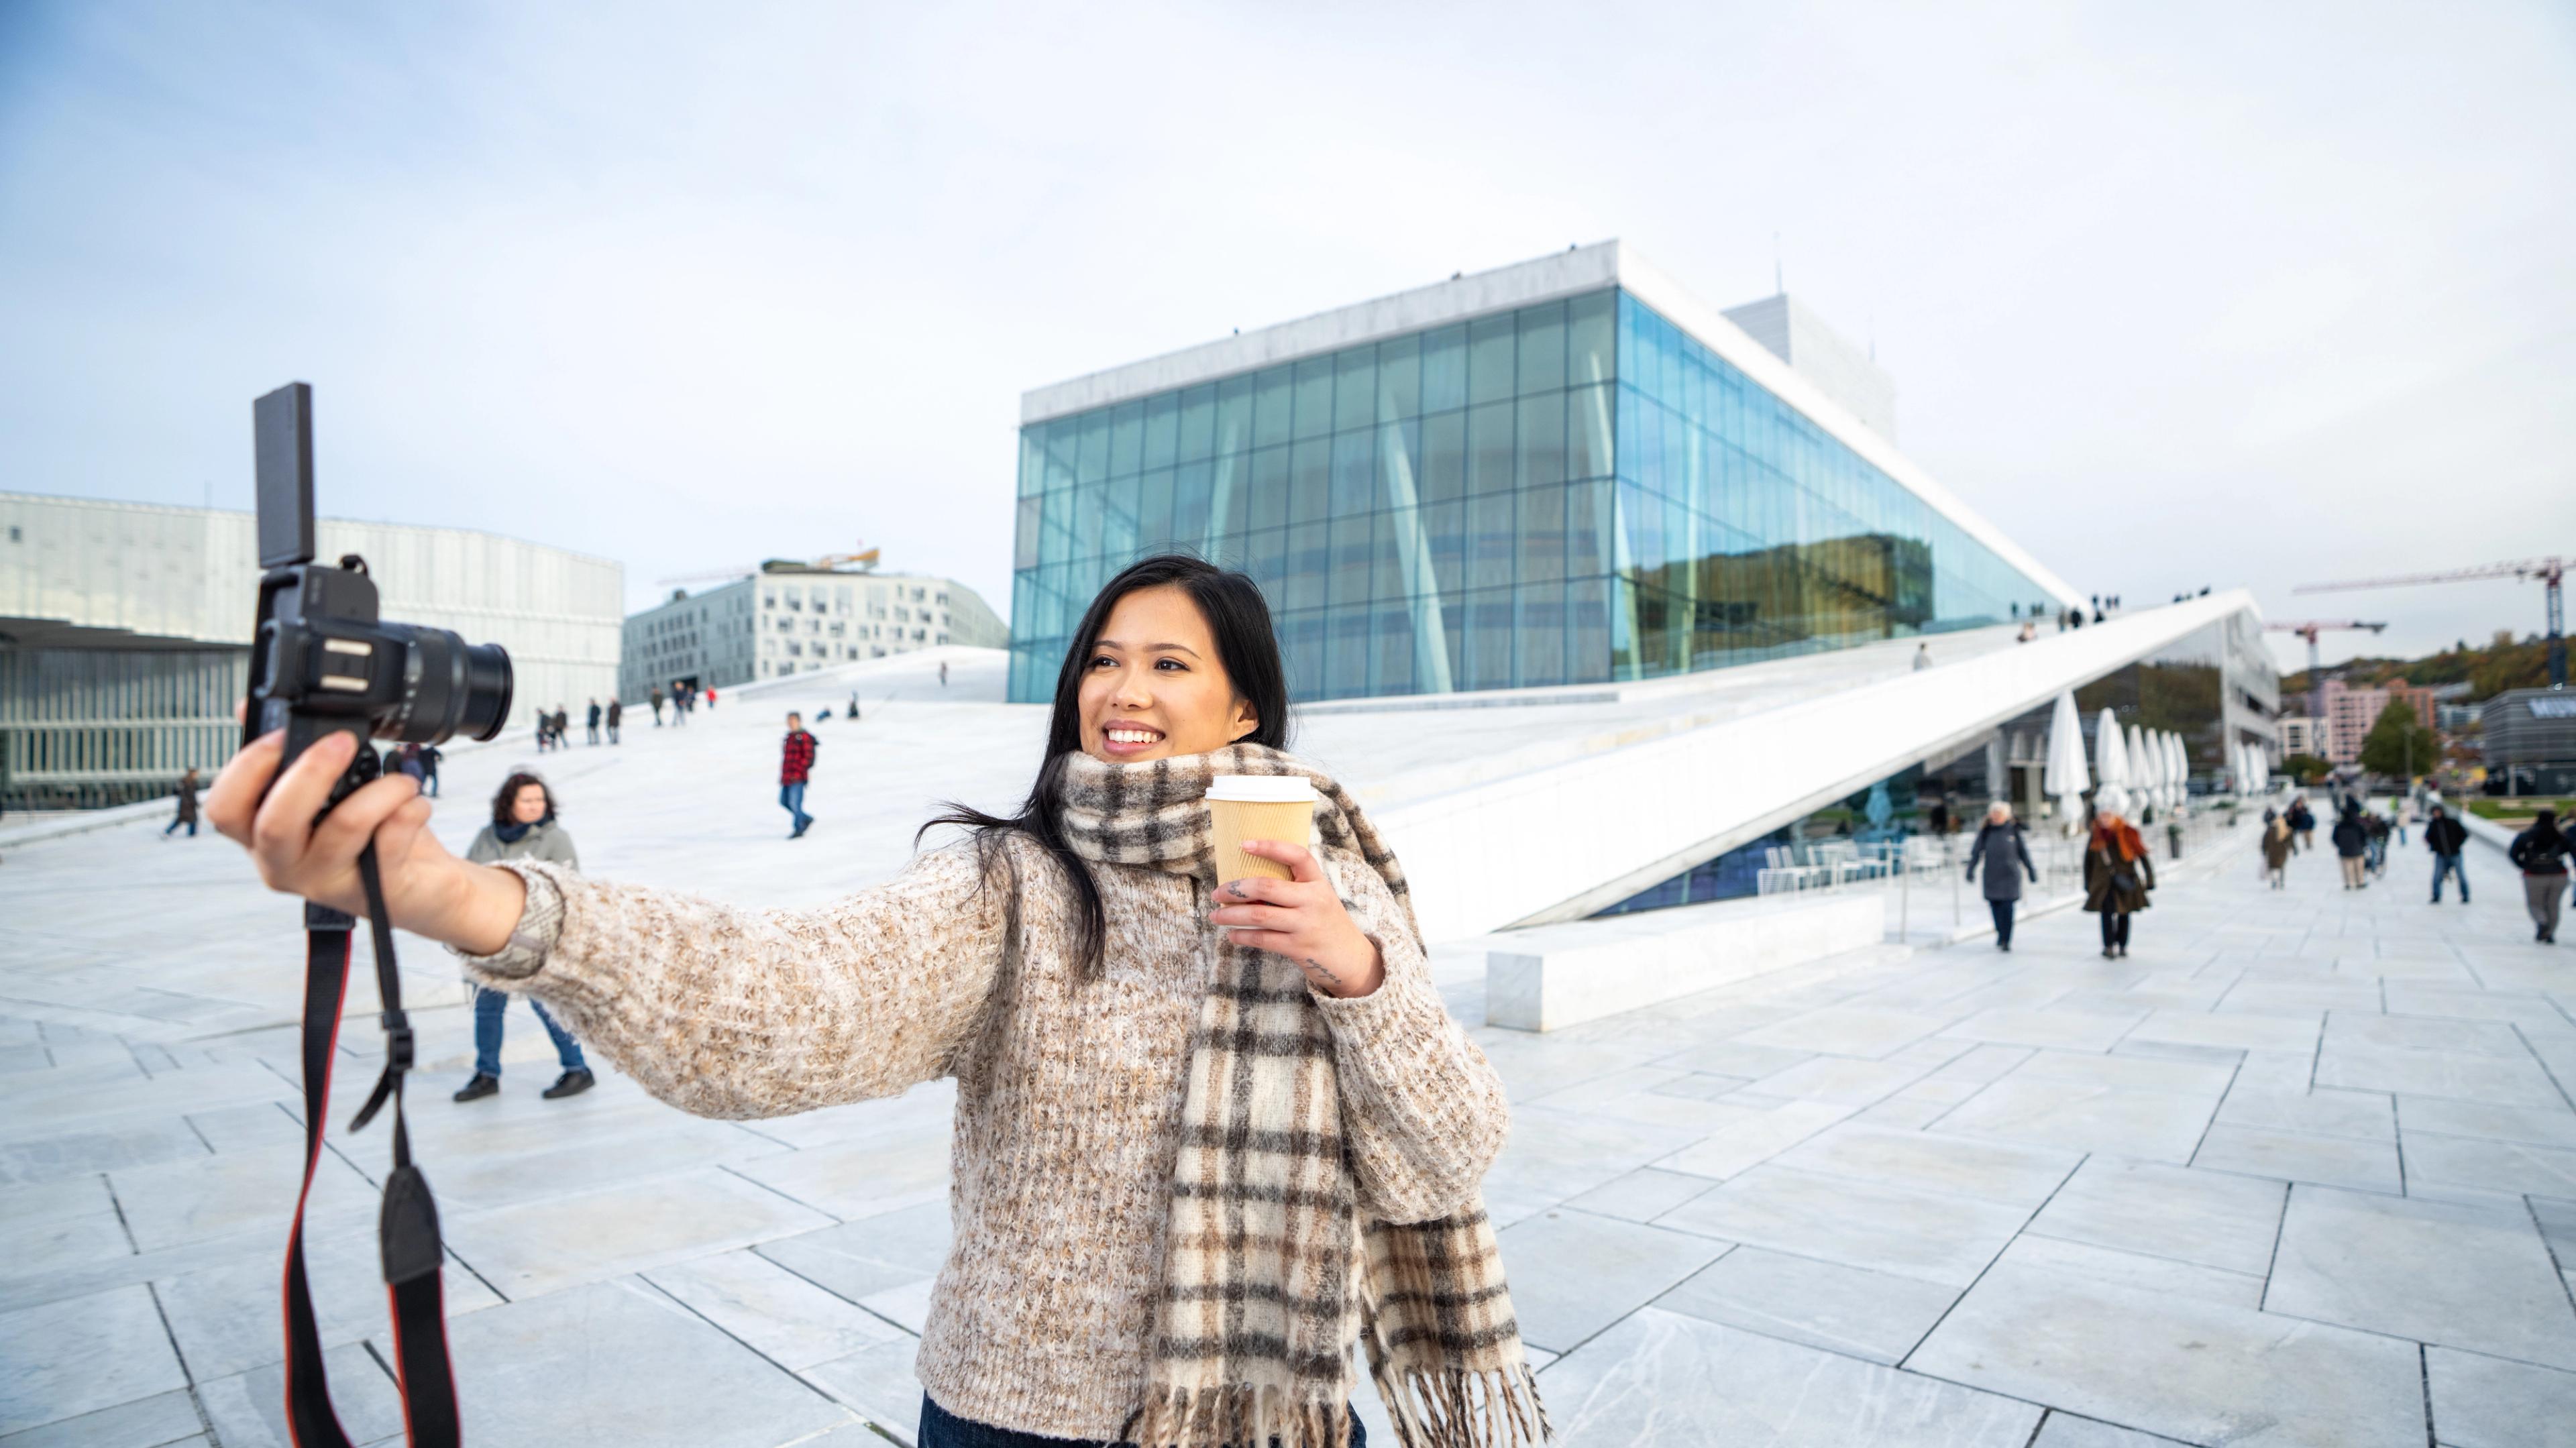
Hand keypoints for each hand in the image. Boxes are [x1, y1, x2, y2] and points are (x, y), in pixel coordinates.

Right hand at [205, 729, 526, 953]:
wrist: (425, 888)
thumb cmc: (370, 837)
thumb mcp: (325, 794)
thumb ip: (290, 757)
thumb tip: (247, 707)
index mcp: (263, 836)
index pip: (224, 811)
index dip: (244, 770)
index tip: (281, 735)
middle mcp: (286, 864)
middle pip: (274, 824)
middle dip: (311, 771)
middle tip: (343, 742)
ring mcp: (328, 881)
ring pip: (343, 828)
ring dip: (381, 789)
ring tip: (401, 781)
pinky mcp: (375, 891)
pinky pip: (390, 842)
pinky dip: (410, 810)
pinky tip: (415, 805)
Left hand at [1208, 840, 1384, 998]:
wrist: (1351, 958)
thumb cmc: (1326, 922)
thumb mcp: (1319, 897)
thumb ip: (1294, 887)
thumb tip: (1249, 881)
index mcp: (1318, 882)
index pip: (1297, 855)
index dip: (1270, 847)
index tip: (1244, 844)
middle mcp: (1313, 900)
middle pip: (1267, 887)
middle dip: (1235, 888)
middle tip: (1217, 892)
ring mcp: (1306, 925)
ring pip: (1259, 915)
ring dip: (1231, 915)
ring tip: (1215, 915)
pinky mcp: (1298, 948)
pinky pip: (1263, 939)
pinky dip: (1242, 936)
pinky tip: (1232, 935)